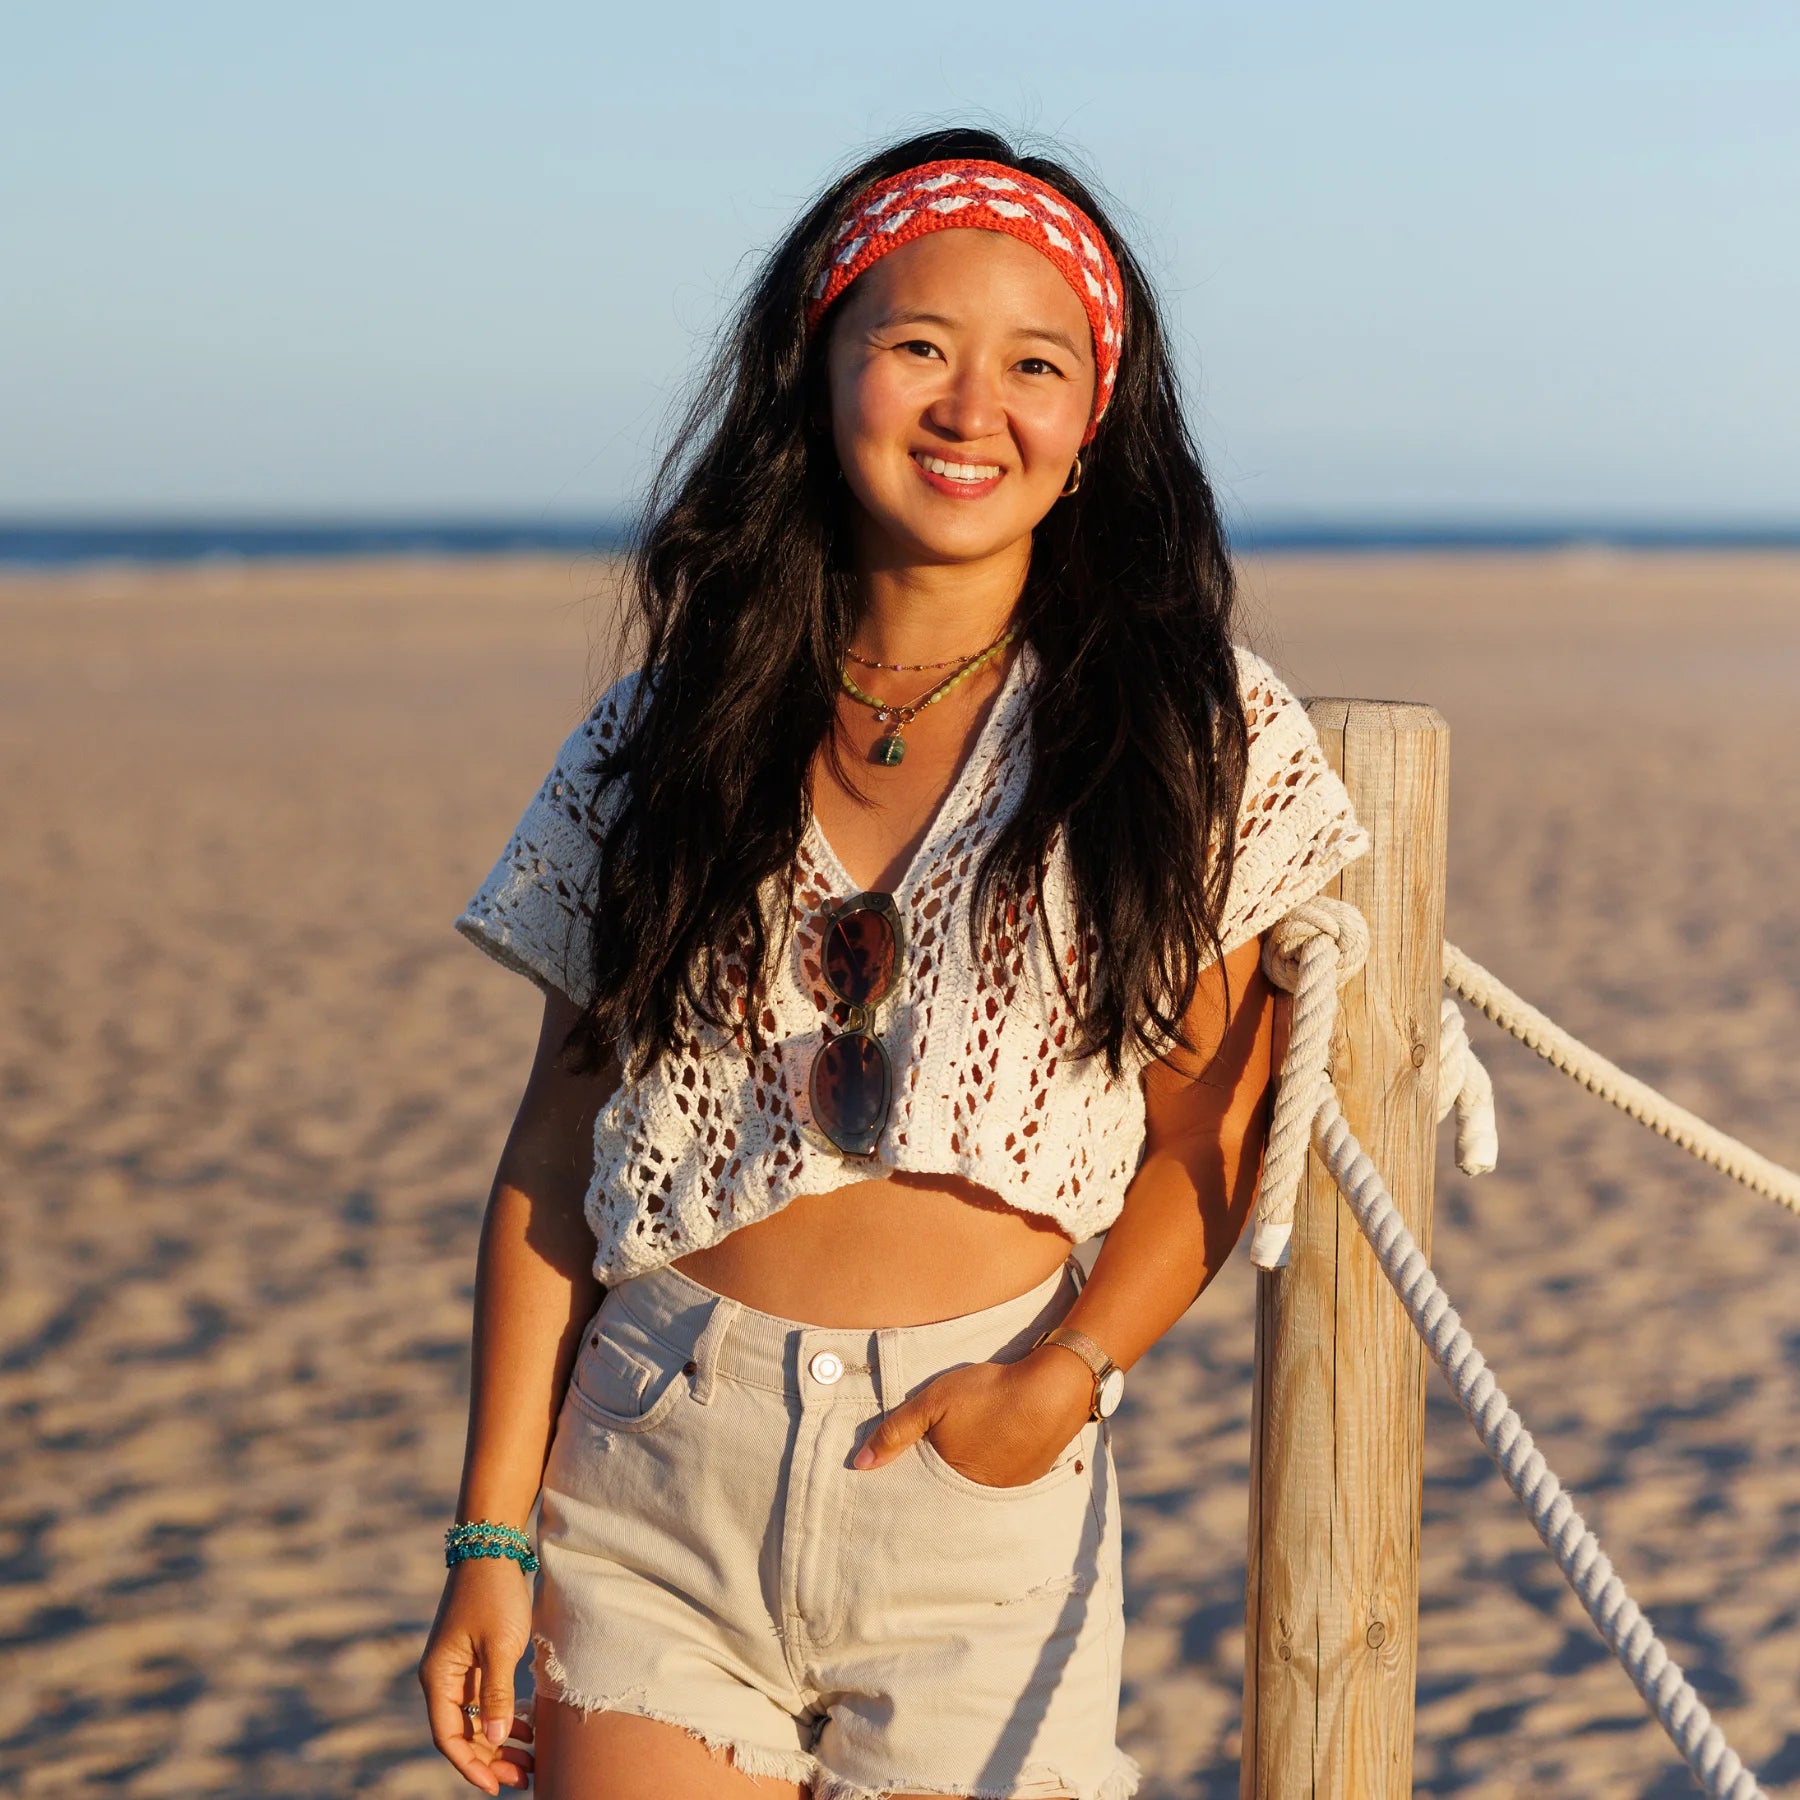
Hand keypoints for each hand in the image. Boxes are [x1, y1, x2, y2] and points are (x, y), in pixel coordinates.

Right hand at [418, 1557, 536, 1793]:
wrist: (493, 1547)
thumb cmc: (495, 1593)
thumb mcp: (500, 1645)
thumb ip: (497, 1693)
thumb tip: (497, 1738)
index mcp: (439, 1678)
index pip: (448, 1737)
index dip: (470, 1765)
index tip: (496, 1786)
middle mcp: (443, 1678)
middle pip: (463, 1733)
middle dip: (491, 1759)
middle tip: (524, 1778)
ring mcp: (459, 1669)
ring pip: (477, 1719)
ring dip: (500, 1741)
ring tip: (530, 1762)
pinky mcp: (476, 1659)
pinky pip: (487, 1700)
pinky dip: (505, 1716)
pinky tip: (528, 1727)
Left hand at [853, 1344, 1094, 1486]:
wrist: (1054, 1387)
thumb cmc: (989, 1393)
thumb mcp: (932, 1402)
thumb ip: (895, 1432)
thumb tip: (859, 1465)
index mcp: (956, 1481)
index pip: (926, 1489)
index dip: (917, 1475)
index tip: (912, 1465)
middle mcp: (985, 1493)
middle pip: (955, 1487)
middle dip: (946, 1472)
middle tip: (947, 1447)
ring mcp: (1014, 1485)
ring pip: (984, 1479)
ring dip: (977, 1463)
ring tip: (974, 1440)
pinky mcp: (1036, 1472)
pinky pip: (1010, 1471)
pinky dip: (1002, 1457)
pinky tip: (1002, 1437)